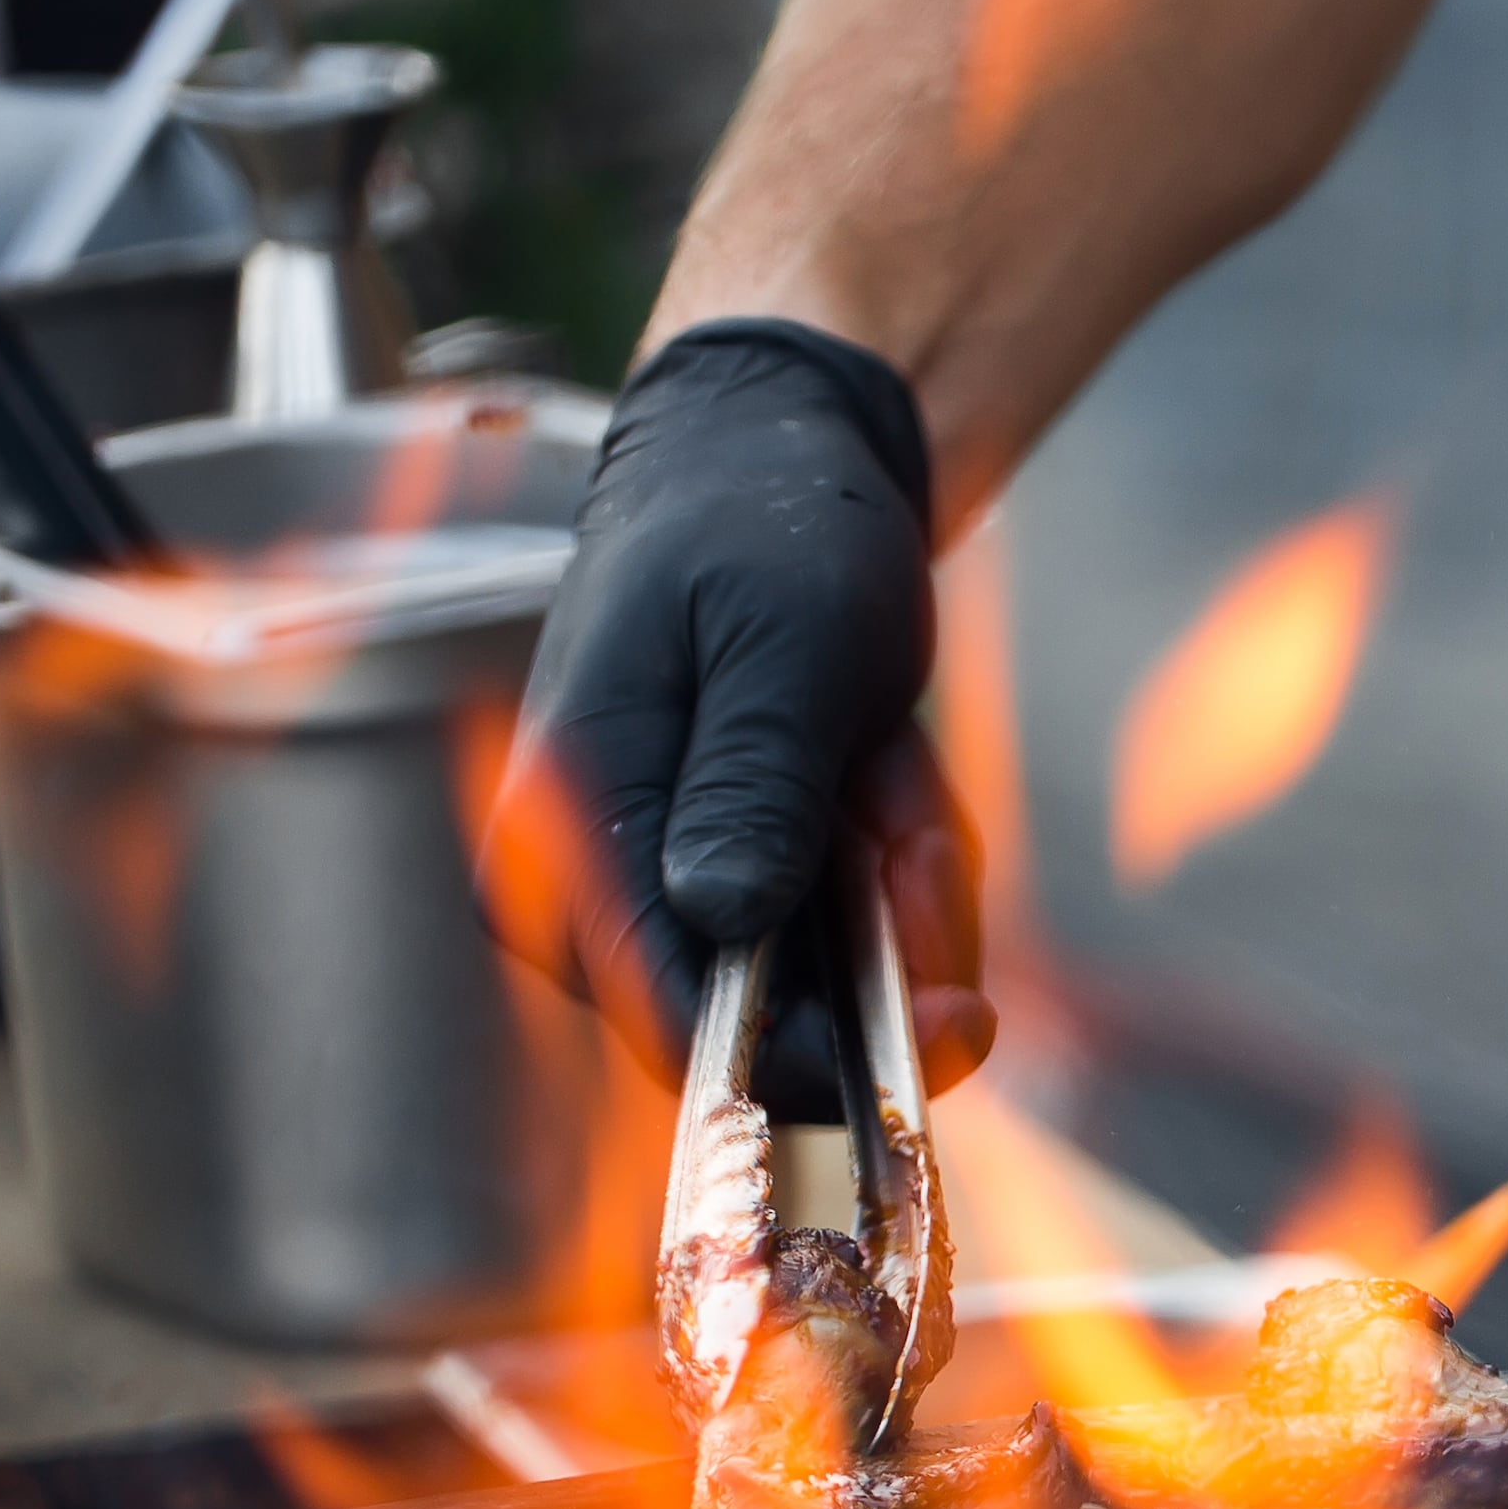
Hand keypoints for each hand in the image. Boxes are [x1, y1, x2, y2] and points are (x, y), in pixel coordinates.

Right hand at [487, 320, 993, 1110]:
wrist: (783, 459)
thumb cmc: (764, 528)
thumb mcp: (780, 646)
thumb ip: (751, 784)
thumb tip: (720, 918)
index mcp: (563, 828)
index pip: (666, 1014)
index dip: (807, 1049)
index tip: (944, 1015)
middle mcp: (600, 883)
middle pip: (769, 1021)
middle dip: (885, 941)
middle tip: (919, 829)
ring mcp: (680, 884)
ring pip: (835, 983)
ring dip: (902, 886)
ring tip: (887, 763)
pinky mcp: (749, 875)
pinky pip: (860, 932)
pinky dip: (902, 858)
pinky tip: (886, 767)